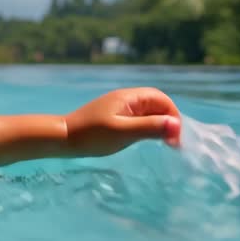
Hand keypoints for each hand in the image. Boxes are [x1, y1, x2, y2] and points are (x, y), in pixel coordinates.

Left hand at [64, 87, 181, 156]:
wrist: (63, 138)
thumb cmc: (92, 135)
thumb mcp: (123, 132)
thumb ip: (149, 127)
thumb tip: (176, 124)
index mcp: (129, 97)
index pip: (162, 100)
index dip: (173, 117)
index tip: (173, 139)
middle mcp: (126, 99)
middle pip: (157, 104)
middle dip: (168, 120)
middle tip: (171, 143)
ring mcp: (120, 108)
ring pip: (148, 112)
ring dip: (158, 124)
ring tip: (163, 143)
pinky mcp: (115, 118)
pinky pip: (138, 119)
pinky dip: (147, 127)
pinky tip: (146, 139)